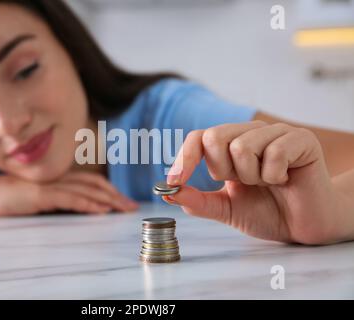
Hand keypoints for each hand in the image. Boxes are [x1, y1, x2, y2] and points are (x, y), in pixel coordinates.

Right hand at [0, 171, 137, 215]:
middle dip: (116, 195)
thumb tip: (80, 206)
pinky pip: (69, 199)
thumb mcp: (41, 197)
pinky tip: (100, 209)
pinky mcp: (41, 195)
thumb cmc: (13, 197)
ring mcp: (50, 185)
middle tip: (132, 206)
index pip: (91, 181)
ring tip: (123, 208)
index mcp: (60, 178)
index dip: (110, 190)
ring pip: (86, 190)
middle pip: (95, 184)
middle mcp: (59, 178)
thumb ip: (59, 198)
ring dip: (108, 200)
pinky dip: (87, 203)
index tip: (124, 201)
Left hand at [165, 121, 340, 244]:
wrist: (305, 226)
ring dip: (252, 176)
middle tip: (243, 183)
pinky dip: (275, 175)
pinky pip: (274, 152)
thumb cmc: (268, 212)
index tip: (173, 182)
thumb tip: (168, 192)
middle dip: (222, 170)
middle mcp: (250, 133)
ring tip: (267, 183)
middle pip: (214, 137)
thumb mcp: (227, 209)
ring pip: (242, 146)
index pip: (198, 138)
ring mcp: (276, 133)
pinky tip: (285, 180)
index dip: (184, 159)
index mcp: (230, 146)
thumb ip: (199, 201)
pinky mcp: (301, 139)